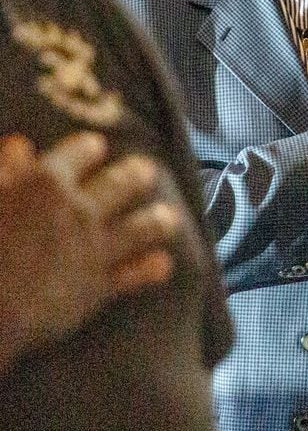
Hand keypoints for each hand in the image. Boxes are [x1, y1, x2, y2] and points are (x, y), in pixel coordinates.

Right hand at [0, 132, 181, 367]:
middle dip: (136, 174)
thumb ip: (3, 169)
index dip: (88, 148)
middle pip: (122, 183)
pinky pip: (133, 275)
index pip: (80, 151)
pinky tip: (163, 264)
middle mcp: (80, 209)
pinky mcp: (98, 286)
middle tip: (147, 170)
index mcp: (47, 182)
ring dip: (157, 220)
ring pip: (141, 227)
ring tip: (168, 216)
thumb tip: (19, 144)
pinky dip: (150, 269)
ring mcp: (94, 247)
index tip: (96, 146)